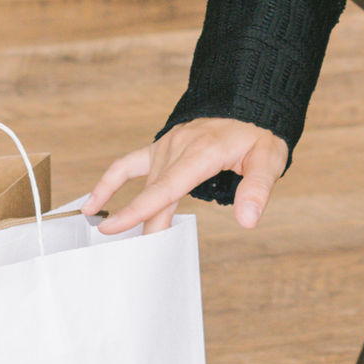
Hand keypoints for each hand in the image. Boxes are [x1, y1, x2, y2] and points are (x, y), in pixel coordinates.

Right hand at [80, 118, 289, 234]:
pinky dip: (109, 182)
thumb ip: (257, 189)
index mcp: (201, 152)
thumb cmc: (258, 134)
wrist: (247, 103)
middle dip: (143, 226)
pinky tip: (94, 202)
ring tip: (113, 238)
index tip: (114, 227)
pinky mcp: (161, 147)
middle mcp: (178, 146)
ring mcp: (166, 145)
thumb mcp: (269, 159)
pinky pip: (128, 164)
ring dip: (129, 213)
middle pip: (154, 194)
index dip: (139, 210)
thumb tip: (247, 220)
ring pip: (143, 185)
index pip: (165, 187)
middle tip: (139, 260)